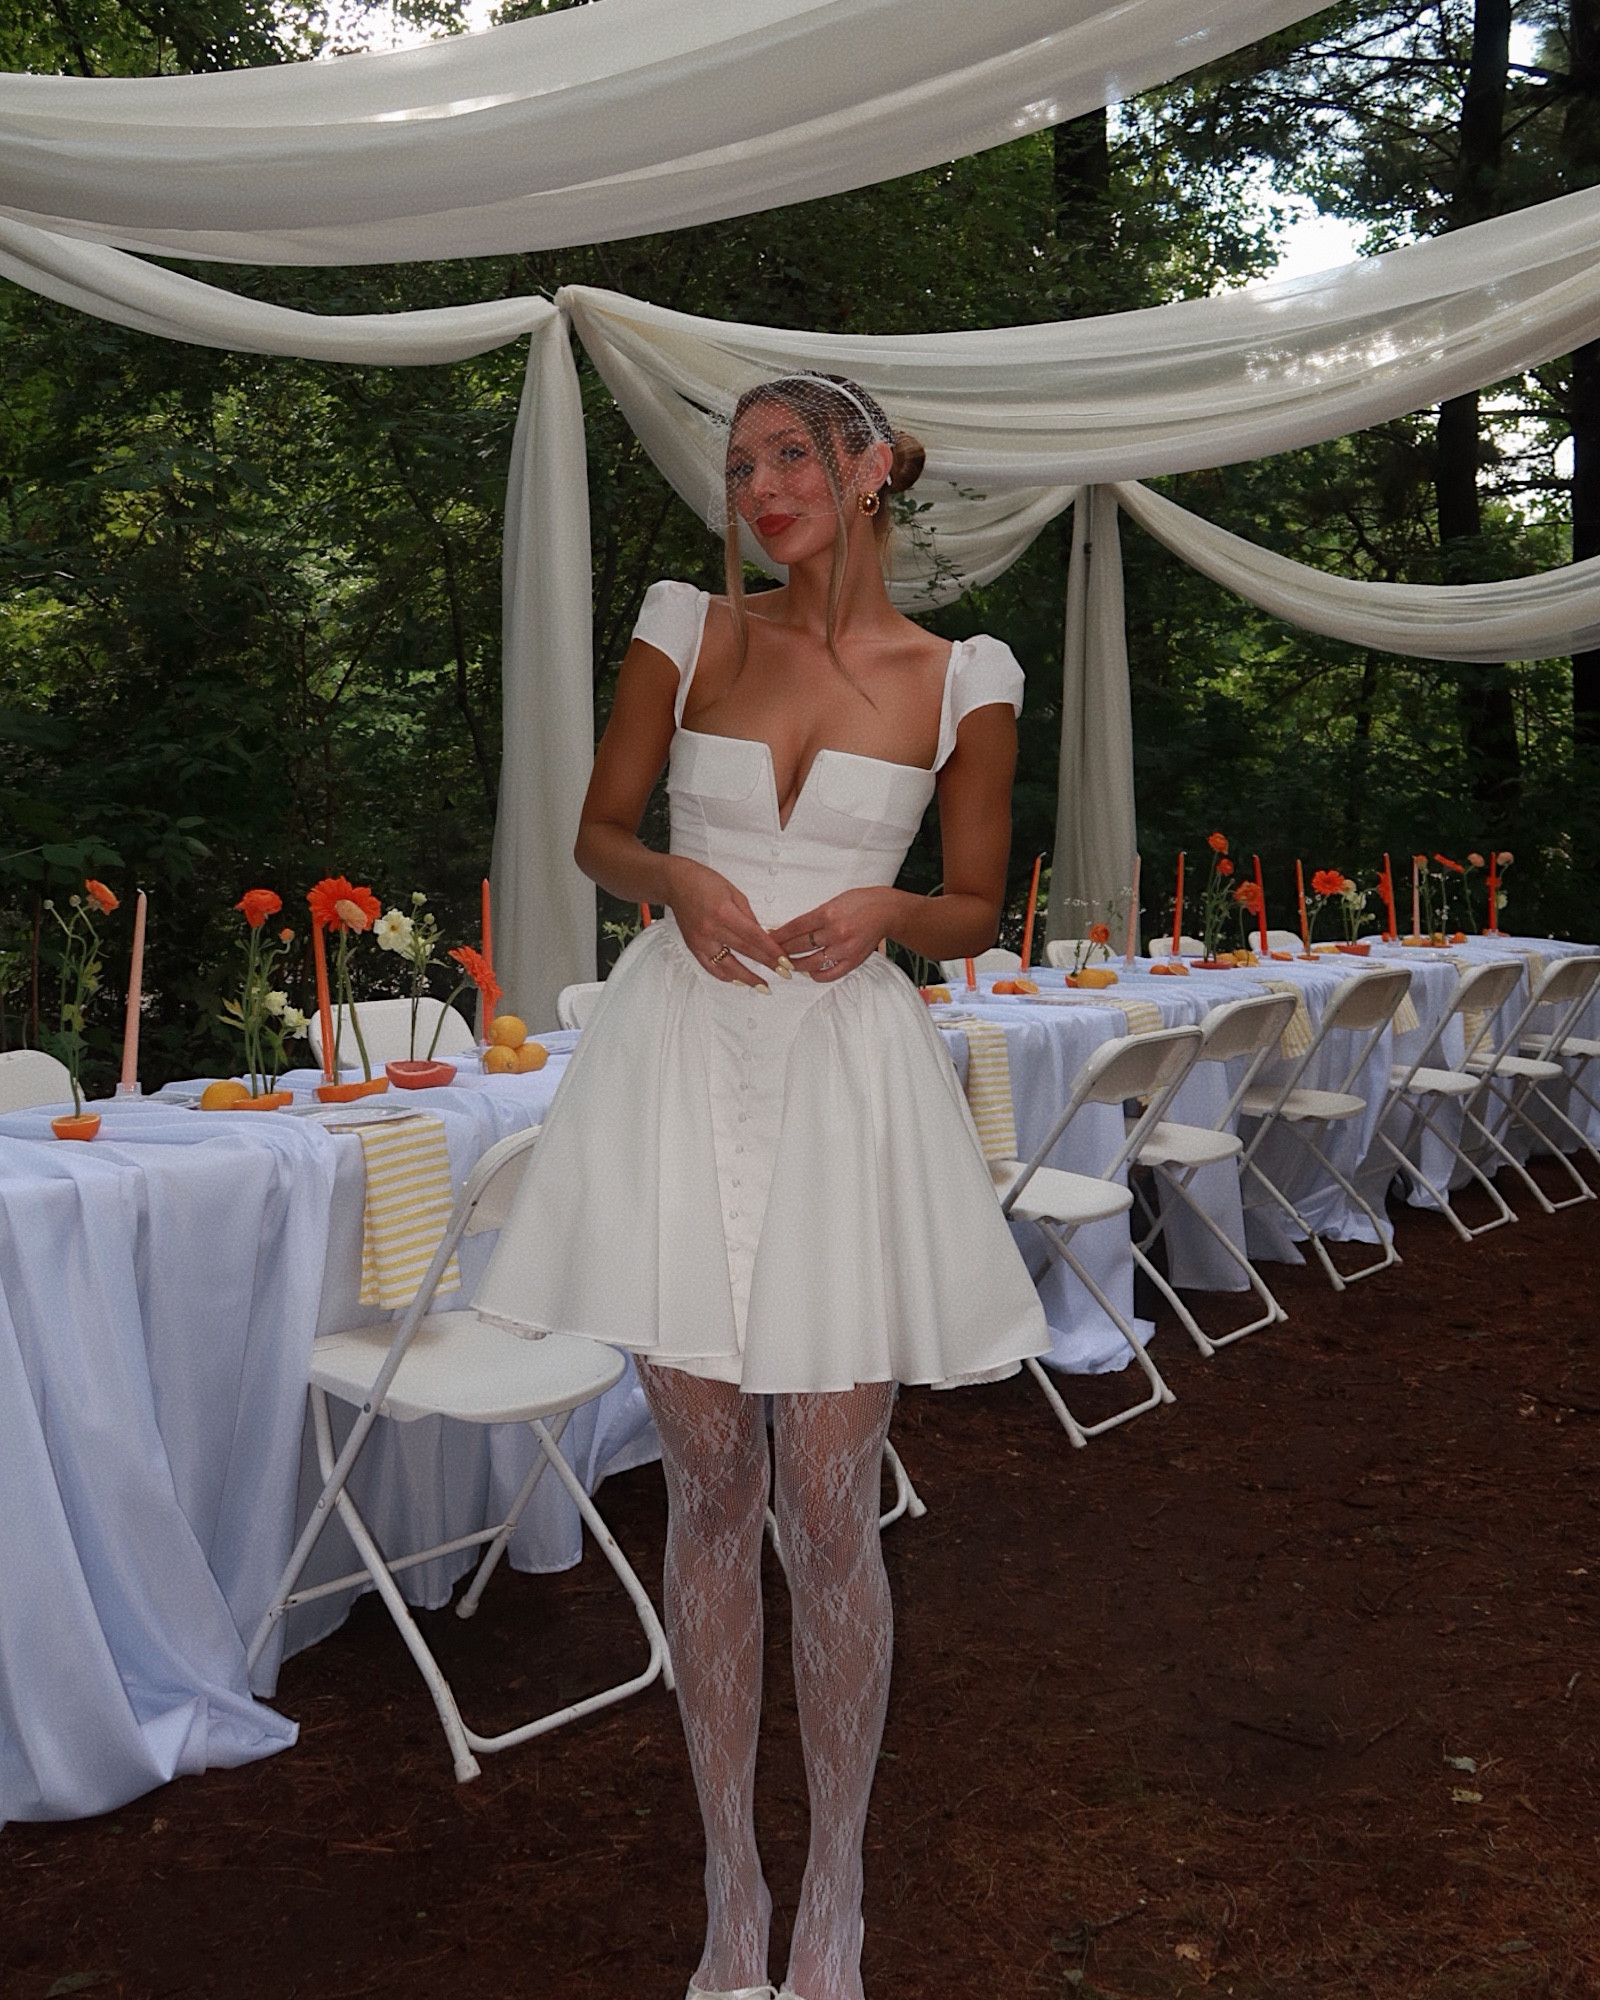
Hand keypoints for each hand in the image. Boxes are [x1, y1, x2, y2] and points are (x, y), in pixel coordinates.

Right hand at [667, 859, 782, 988]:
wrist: (676, 883)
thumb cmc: (704, 882)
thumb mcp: (734, 893)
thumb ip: (749, 916)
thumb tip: (763, 936)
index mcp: (724, 913)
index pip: (754, 937)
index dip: (772, 951)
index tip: (785, 961)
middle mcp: (711, 929)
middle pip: (745, 951)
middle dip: (767, 964)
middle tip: (784, 974)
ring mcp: (700, 940)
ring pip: (728, 966)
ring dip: (747, 978)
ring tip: (763, 986)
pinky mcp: (693, 947)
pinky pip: (710, 967)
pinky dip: (725, 976)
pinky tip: (738, 980)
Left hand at [771, 889, 898, 981]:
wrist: (886, 911)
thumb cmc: (861, 902)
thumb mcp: (834, 901)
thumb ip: (815, 915)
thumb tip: (793, 928)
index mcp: (828, 913)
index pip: (795, 927)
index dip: (779, 934)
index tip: (768, 938)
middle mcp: (835, 932)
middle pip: (799, 945)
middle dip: (782, 949)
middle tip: (771, 952)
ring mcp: (844, 948)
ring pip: (811, 962)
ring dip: (795, 964)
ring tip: (786, 963)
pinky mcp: (853, 960)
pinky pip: (830, 974)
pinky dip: (817, 975)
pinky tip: (809, 972)